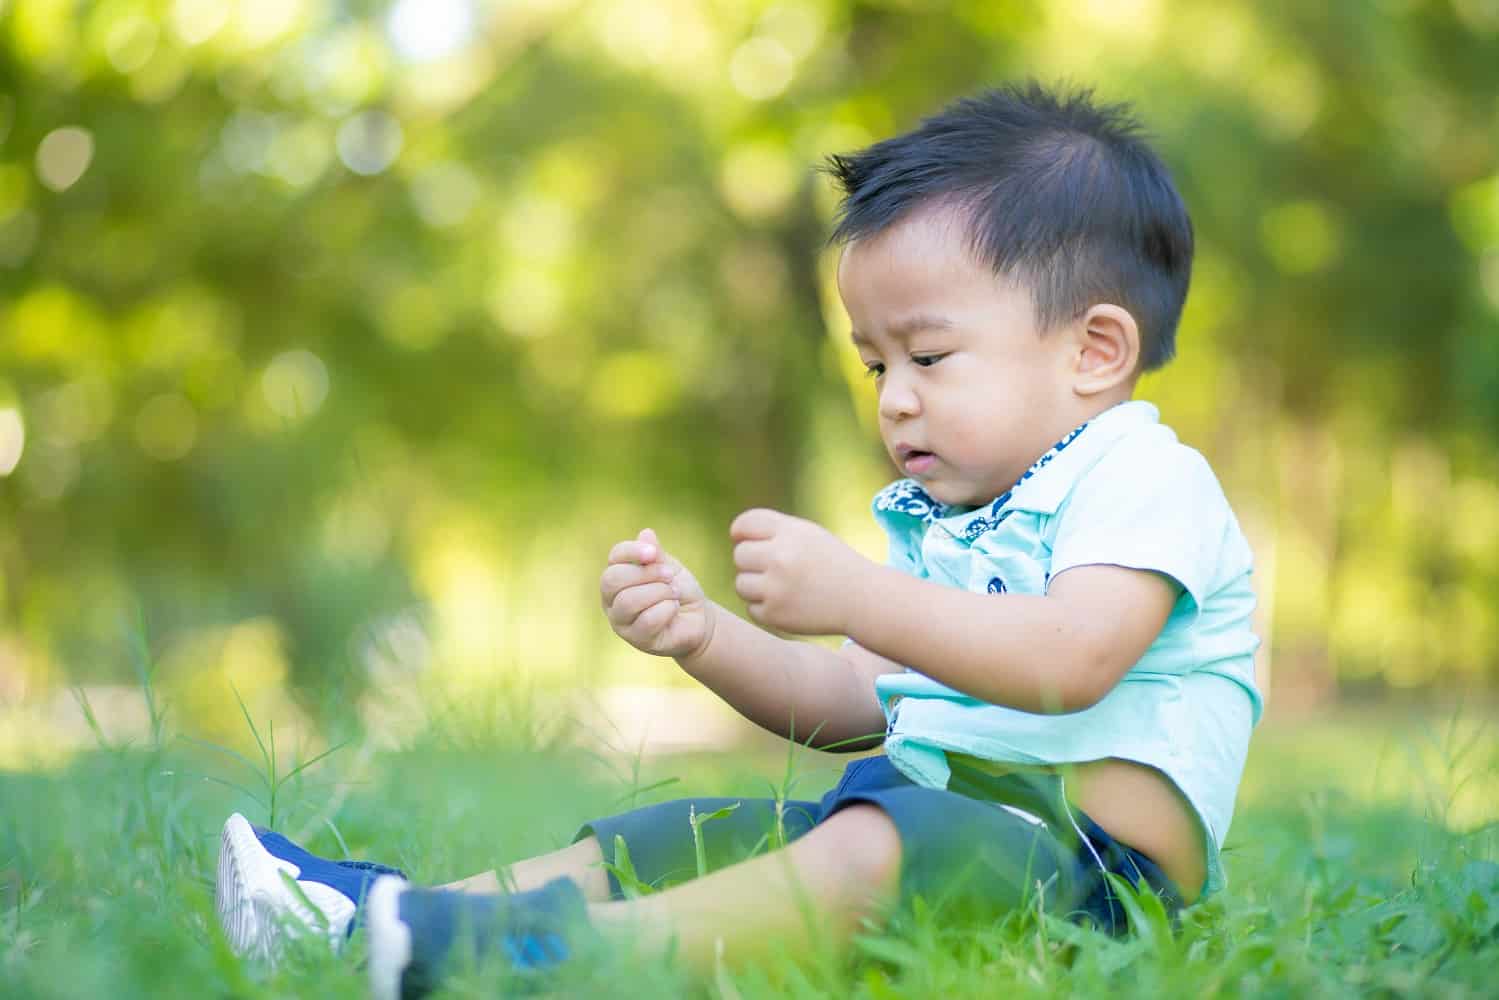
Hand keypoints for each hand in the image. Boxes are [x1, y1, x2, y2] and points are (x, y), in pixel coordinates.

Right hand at [600, 528, 714, 659]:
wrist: (698, 619)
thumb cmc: (678, 590)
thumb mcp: (669, 567)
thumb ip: (656, 554)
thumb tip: (646, 533)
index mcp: (618, 575)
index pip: (615, 557)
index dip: (632, 551)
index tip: (654, 553)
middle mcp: (612, 599)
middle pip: (612, 579)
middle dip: (646, 574)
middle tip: (669, 575)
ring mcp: (621, 621)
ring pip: (627, 601)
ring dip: (658, 592)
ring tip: (674, 593)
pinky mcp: (636, 639)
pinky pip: (646, 620)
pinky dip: (666, 610)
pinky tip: (674, 609)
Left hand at [729, 508, 872, 635]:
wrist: (862, 599)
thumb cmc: (831, 563)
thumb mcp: (808, 535)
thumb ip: (773, 530)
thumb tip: (734, 536)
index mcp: (790, 532)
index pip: (744, 524)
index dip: (741, 533)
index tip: (750, 542)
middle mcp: (780, 557)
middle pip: (740, 555)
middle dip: (752, 561)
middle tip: (776, 569)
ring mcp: (776, 588)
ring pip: (741, 584)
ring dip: (755, 586)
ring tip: (782, 587)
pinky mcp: (775, 614)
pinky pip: (751, 608)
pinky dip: (766, 608)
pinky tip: (788, 603)